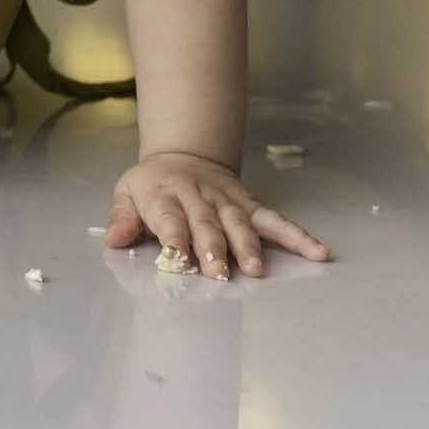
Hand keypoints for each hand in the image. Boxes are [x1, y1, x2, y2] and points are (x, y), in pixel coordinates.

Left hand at [105, 150, 330, 278]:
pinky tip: (316, 251)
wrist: (182, 154)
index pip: (169, 218)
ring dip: (249, 245)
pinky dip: (296, 235)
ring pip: (240, 222)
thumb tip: (112, 240)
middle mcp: (198, 197)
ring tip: (257, 269)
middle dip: (213, 248)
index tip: (178, 260)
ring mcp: (226, 200)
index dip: (174, 238)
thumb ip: (122, 217)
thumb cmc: (152, 185)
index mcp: (164, 195)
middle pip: (207, 223)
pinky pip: (274, 219)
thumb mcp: (126, 193)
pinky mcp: (249, 203)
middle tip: (220, 274)